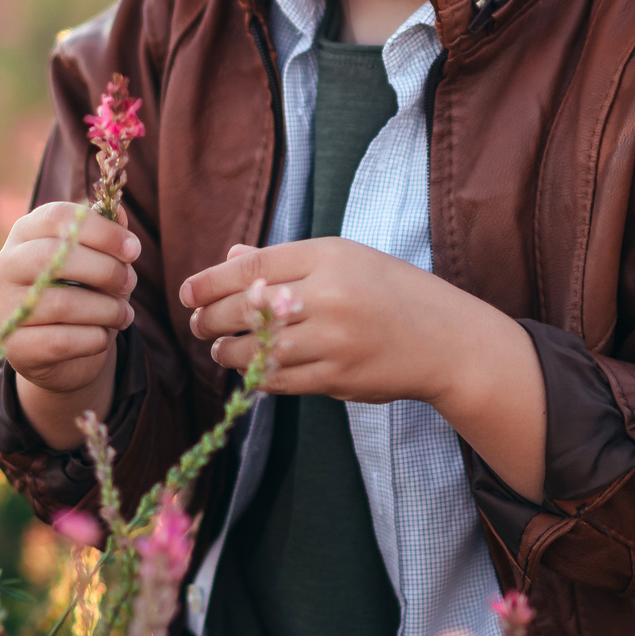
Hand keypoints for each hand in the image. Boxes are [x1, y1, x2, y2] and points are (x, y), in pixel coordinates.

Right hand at [0, 203, 137, 396]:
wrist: (63, 353)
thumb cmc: (83, 292)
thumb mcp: (98, 260)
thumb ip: (107, 236)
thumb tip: (120, 212)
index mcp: (26, 233)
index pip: (57, 217)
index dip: (101, 231)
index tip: (133, 249)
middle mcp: (6, 265)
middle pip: (54, 256)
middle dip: (105, 269)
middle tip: (130, 282)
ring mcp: (5, 306)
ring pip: (62, 303)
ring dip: (107, 309)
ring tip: (124, 314)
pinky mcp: (14, 345)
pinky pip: (61, 341)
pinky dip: (94, 338)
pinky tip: (103, 336)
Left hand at [182, 240, 546, 497]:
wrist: (446, 340)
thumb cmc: (391, 291)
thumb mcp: (345, 259)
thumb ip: (286, 260)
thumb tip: (229, 258)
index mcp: (330, 256)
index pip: (252, 266)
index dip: (210, 281)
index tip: (188, 293)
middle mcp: (331, 295)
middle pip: (247, 307)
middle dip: (211, 318)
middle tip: (197, 323)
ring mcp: (335, 340)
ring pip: (257, 349)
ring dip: (226, 352)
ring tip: (218, 349)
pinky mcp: (338, 377)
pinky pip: (280, 380)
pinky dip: (255, 376)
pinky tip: (248, 369)